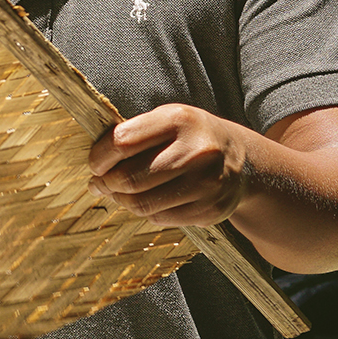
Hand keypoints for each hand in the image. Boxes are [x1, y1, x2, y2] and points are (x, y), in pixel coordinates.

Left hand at [87, 103, 251, 226]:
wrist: (243, 160)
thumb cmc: (191, 138)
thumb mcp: (168, 120)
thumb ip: (134, 135)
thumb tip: (95, 165)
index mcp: (180, 120)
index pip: (122, 142)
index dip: (99, 157)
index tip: (94, 164)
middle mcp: (197, 151)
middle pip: (130, 178)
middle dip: (106, 183)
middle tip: (99, 183)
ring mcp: (206, 183)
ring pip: (142, 204)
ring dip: (121, 201)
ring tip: (117, 194)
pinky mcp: (210, 209)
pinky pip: (160, 218)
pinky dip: (146, 211)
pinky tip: (146, 201)